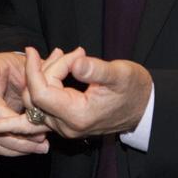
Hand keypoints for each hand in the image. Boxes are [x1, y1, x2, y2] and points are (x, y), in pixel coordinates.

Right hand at [0, 51, 49, 156]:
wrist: (12, 78)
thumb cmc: (19, 67)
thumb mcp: (30, 62)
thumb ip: (41, 63)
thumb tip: (59, 54)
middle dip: (12, 130)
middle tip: (39, 134)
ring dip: (17, 144)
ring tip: (40, 145)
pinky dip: (13, 150)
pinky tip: (32, 148)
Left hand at [20, 47, 151, 138]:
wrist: (144, 107)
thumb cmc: (134, 89)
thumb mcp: (119, 75)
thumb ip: (96, 70)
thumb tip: (77, 62)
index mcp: (78, 116)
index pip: (41, 93)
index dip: (33, 70)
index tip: (33, 50)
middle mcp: (67, 127)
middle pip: (35, 97)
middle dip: (43, 69)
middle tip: (69, 53)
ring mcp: (64, 127)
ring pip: (35, 102)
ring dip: (42, 76)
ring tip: (66, 57)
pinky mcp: (64, 123)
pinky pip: (42, 107)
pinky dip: (42, 87)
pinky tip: (56, 70)